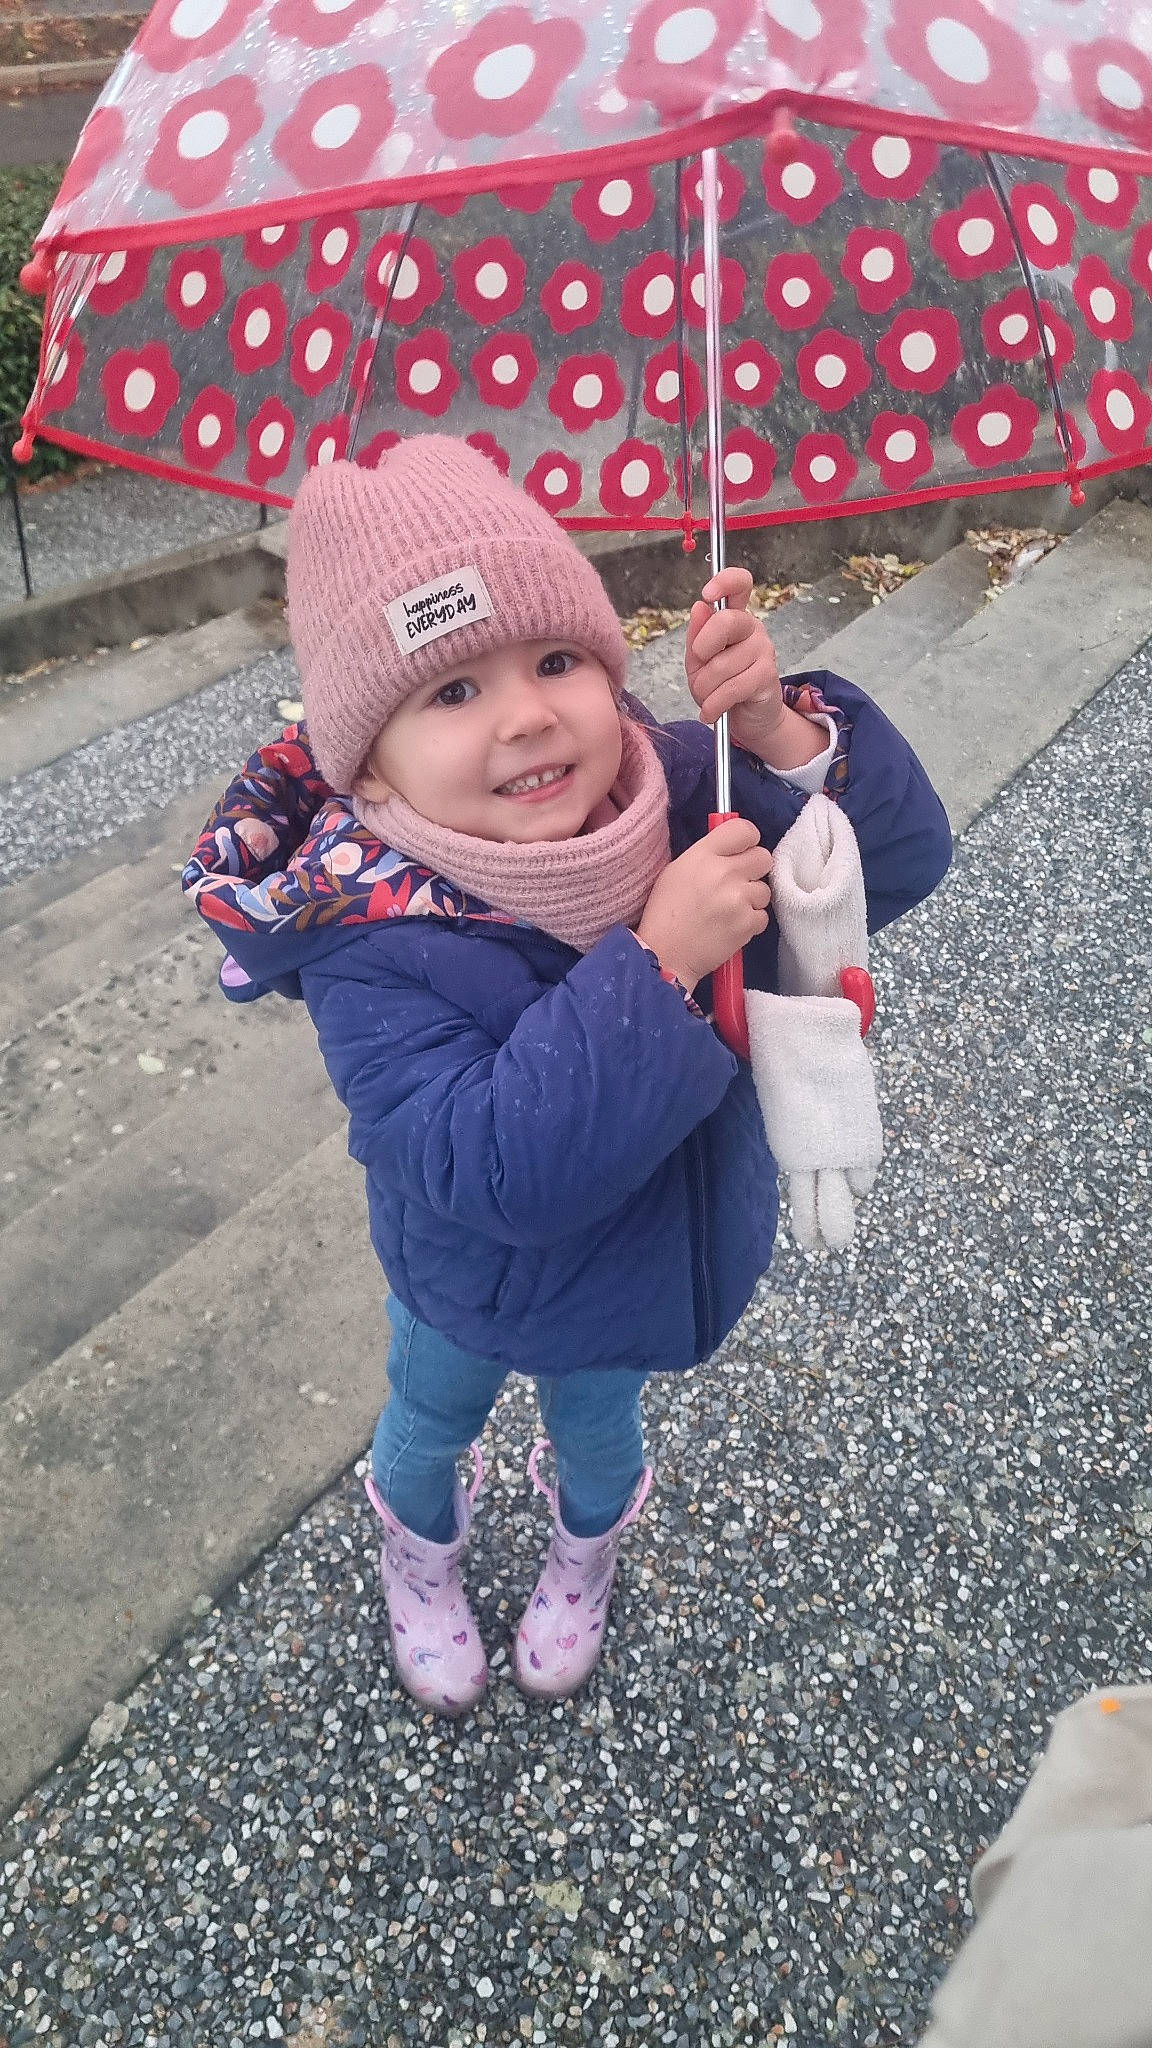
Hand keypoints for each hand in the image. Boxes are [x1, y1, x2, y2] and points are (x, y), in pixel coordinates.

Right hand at [635, 817, 771, 992]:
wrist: (664, 954)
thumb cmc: (664, 913)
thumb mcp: (676, 871)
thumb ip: (707, 855)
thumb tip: (733, 849)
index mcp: (703, 855)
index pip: (744, 830)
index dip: (748, 840)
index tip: (742, 851)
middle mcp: (724, 873)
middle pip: (763, 857)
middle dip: (754, 869)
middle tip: (738, 882)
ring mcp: (738, 899)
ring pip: (764, 890)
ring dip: (751, 899)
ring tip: (729, 910)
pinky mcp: (747, 924)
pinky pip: (762, 916)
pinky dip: (750, 922)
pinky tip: (730, 926)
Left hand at [685, 566, 783, 755]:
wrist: (747, 718)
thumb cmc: (721, 684)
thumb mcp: (699, 661)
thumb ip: (696, 636)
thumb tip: (699, 607)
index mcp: (734, 617)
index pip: (739, 584)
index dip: (725, 581)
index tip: (707, 593)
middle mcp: (752, 628)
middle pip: (726, 622)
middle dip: (702, 649)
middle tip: (698, 666)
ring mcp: (763, 650)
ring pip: (722, 665)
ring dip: (704, 688)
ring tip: (707, 697)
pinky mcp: (767, 676)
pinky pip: (732, 688)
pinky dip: (714, 704)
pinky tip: (710, 712)